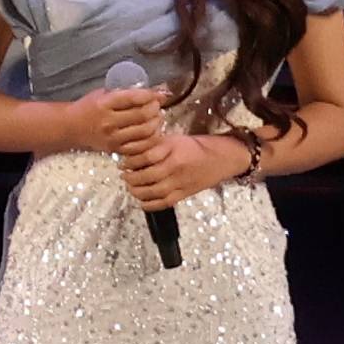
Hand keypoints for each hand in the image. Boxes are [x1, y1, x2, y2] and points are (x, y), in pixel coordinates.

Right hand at [67, 82, 166, 159]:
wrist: (71, 128)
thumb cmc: (89, 107)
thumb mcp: (102, 93)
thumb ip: (125, 92)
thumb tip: (154, 91)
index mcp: (104, 104)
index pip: (133, 98)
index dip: (150, 95)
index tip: (157, 94)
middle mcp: (108, 122)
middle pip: (142, 115)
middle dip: (155, 109)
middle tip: (157, 106)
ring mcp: (112, 138)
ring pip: (145, 132)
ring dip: (156, 123)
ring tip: (156, 118)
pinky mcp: (115, 150)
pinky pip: (140, 147)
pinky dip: (151, 139)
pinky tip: (152, 132)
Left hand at [120, 129, 244, 210]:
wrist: (221, 159)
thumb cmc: (194, 146)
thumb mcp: (174, 138)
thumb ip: (154, 144)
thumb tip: (130, 149)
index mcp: (173, 149)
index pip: (146, 157)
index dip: (131, 161)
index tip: (123, 162)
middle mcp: (176, 167)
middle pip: (147, 176)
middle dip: (131, 178)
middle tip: (124, 175)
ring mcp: (180, 182)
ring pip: (153, 192)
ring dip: (137, 191)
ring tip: (130, 186)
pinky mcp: (184, 194)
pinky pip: (163, 203)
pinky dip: (149, 204)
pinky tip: (141, 201)